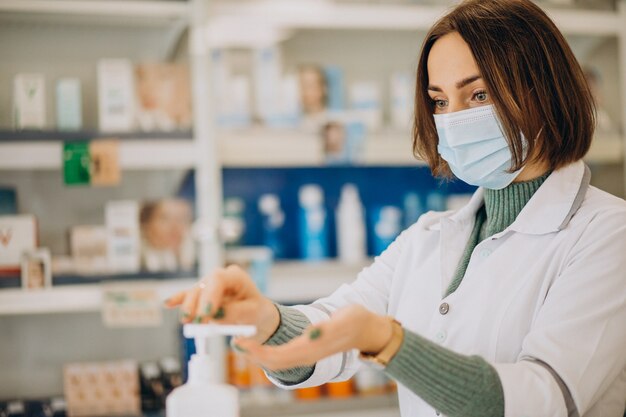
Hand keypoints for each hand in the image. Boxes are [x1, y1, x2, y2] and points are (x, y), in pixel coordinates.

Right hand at [164, 265, 279, 342]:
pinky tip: (168, 303)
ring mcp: (209, 284)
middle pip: (203, 285)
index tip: (206, 314)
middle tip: (192, 321)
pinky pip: (189, 296)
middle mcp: (221, 276)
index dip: (209, 295)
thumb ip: (235, 312)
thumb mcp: (251, 313)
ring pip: (194, 292)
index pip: (219, 279)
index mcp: (236, 276)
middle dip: (195, 303)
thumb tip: (215, 314)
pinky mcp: (202, 294)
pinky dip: (180, 300)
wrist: (255, 314)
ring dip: (188, 307)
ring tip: (186, 321)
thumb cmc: (255, 311)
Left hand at [231, 304, 393, 370]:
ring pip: (276, 361)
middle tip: (234, 340)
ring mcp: (306, 354)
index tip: (243, 342)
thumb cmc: (357, 321)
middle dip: (252, 354)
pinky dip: (265, 352)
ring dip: (256, 354)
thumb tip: (312, 333)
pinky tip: (255, 342)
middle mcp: (307, 355)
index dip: (259, 352)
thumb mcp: (346, 318)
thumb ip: (329, 327)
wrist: (367, 330)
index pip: (280, 356)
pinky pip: (281, 356)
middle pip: (273, 362)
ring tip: (239, 341)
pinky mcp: (306, 350)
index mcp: (313, 348)